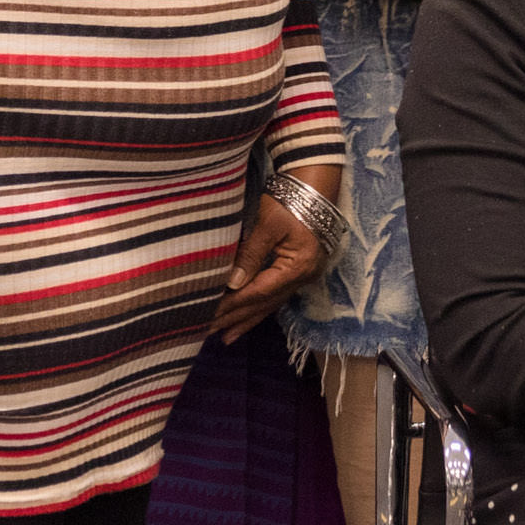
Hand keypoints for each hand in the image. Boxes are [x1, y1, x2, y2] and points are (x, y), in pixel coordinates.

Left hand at [212, 167, 337, 341]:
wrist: (316, 187)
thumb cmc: (290, 201)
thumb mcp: (268, 224)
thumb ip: (251, 254)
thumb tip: (232, 284)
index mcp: (297, 266)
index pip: (258, 292)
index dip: (232, 305)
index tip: (208, 315)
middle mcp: (303, 277)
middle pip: (264, 303)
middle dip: (236, 319)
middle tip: (208, 332)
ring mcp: (303, 277)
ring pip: (270, 304)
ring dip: (247, 320)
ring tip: (226, 337)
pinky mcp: (299, 272)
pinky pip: (276, 296)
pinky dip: (259, 309)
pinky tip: (247, 319)